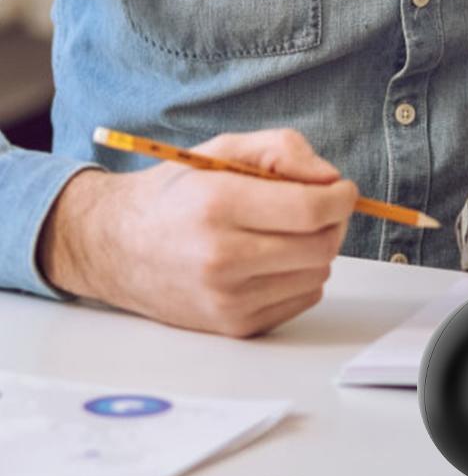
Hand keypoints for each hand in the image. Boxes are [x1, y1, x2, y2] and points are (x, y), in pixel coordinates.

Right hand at [38, 129, 357, 336]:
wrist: (116, 246)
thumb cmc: (177, 193)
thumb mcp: (225, 149)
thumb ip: (284, 150)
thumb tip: (332, 180)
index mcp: (219, 205)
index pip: (312, 210)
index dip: (341, 197)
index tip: (343, 190)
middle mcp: (222, 258)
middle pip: (322, 246)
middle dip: (333, 222)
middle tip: (319, 207)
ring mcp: (227, 299)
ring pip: (318, 274)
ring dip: (316, 249)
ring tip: (284, 231)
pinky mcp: (234, 326)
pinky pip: (303, 299)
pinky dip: (301, 276)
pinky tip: (271, 259)